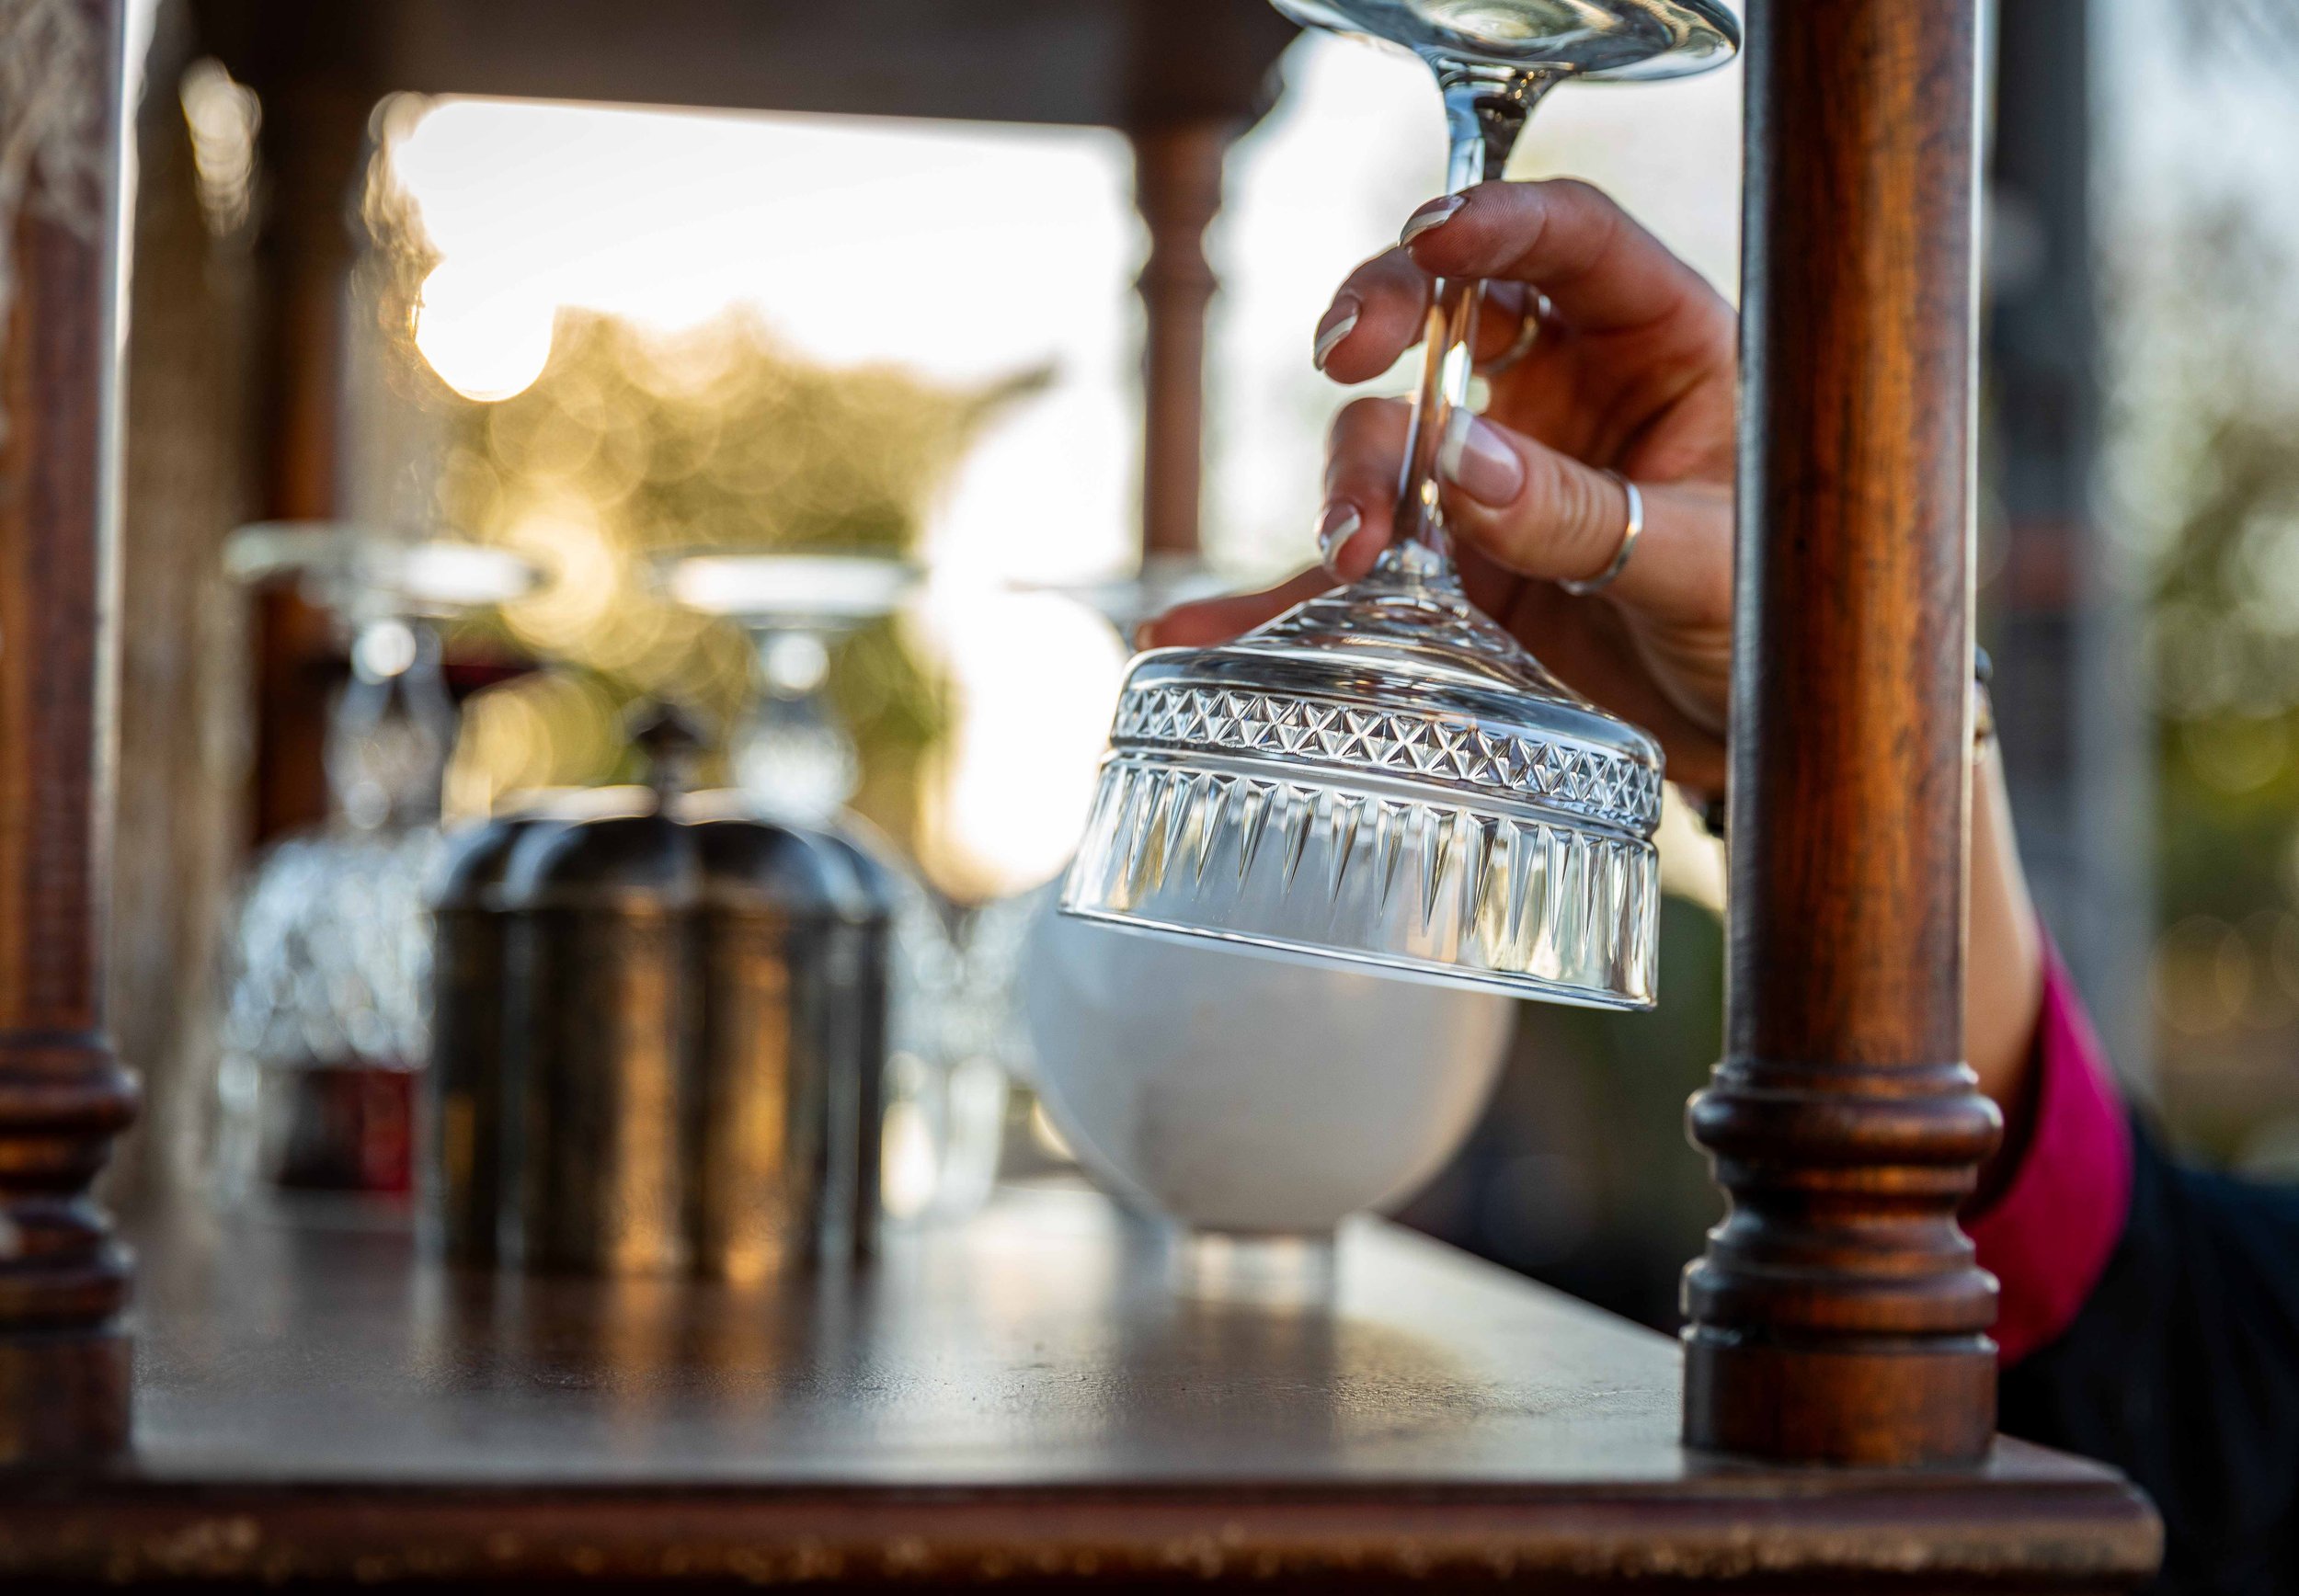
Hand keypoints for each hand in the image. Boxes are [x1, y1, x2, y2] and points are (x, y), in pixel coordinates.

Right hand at [1144, 178, 1736, 795]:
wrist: (1740, 737)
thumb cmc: (1767, 623)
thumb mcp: (1702, 564)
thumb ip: (1584, 511)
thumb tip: (1459, 464)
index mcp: (1655, 345)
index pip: (1572, 240)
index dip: (1499, 221)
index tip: (1433, 237)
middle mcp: (1561, 390)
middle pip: (1449, 315)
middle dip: (1384, 322)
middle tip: (1347, 358)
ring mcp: (1492, 475)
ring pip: (1389, 438)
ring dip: (1350, 484)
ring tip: (1344, 555)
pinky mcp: (1445, 568)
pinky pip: (1352, 575)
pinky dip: (1279, 604)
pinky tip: (1209, 632)